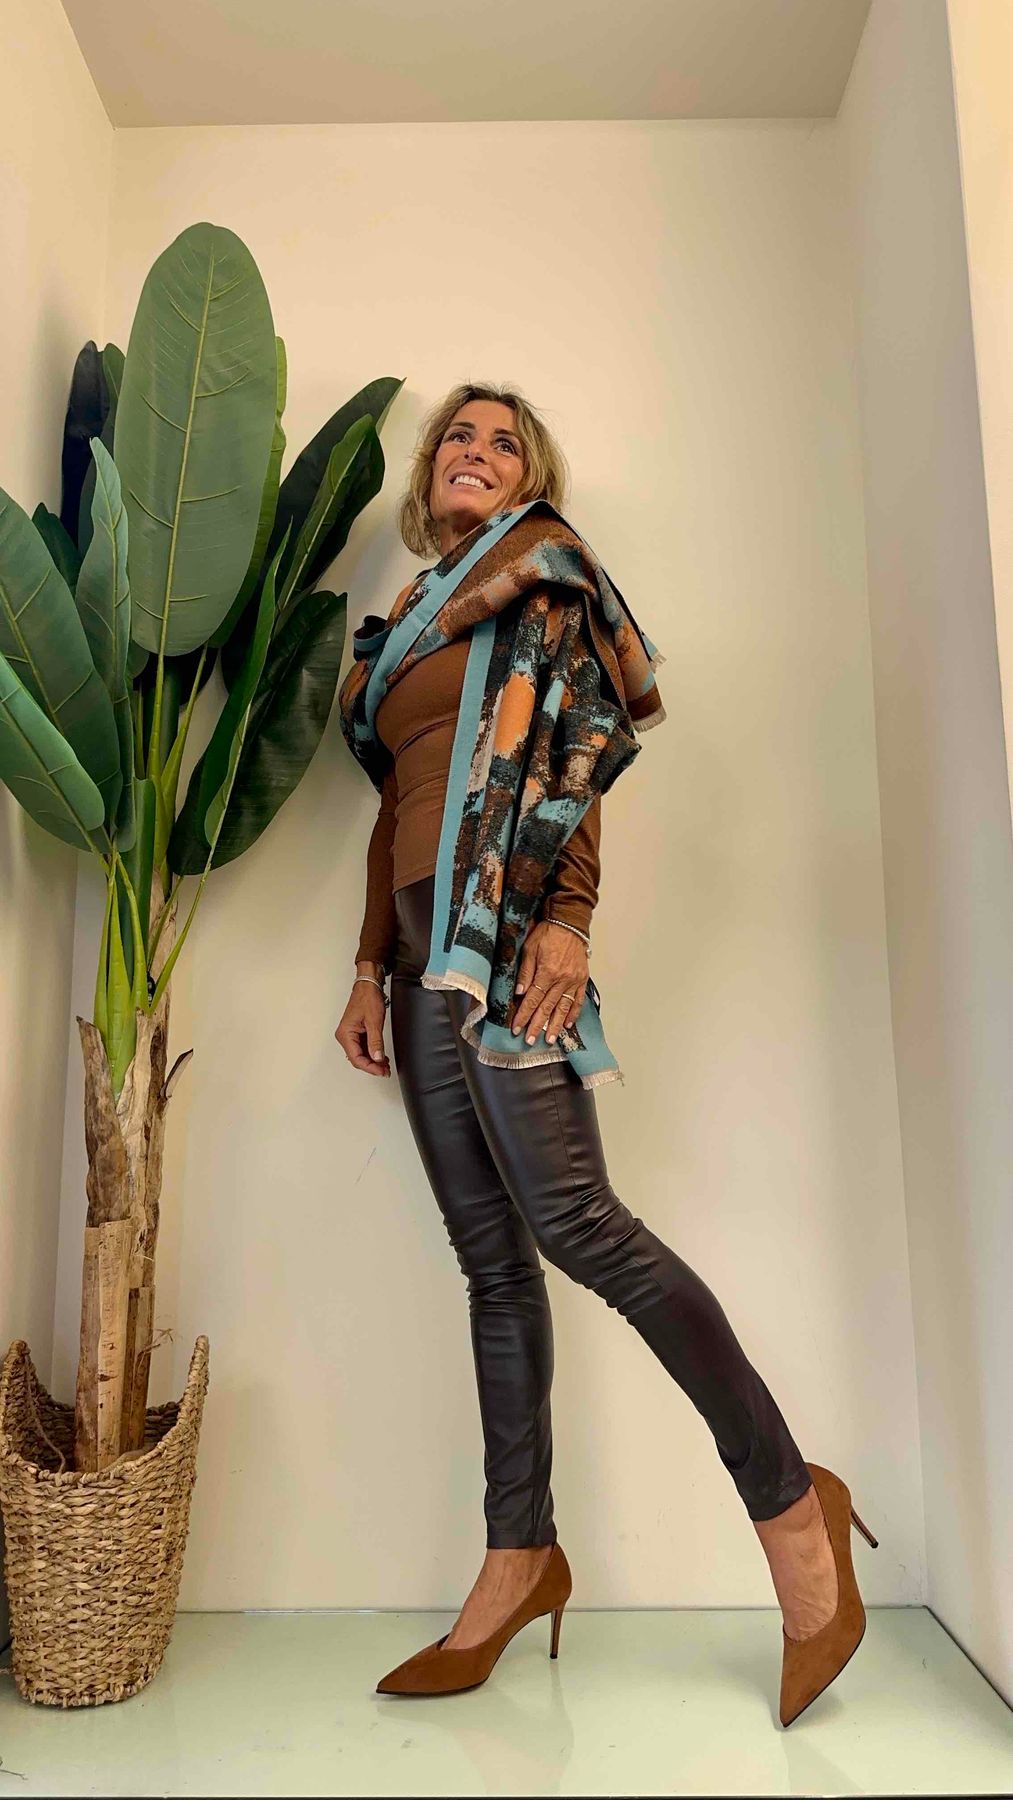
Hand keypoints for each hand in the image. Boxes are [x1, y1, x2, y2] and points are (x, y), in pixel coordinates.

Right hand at [335, 971, 390, 1076]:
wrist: (369, 985)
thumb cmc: (367, 998)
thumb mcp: (374, 1022)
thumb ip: (376, 1042)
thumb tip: (377, 1058)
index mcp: (345, 1034)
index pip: (356, 1058)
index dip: (370, 1067)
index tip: (381, 1071)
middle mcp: (345, 1035)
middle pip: (358, 1058)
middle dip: (372, 1066)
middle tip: (385, 1071)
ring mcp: (350, 1034)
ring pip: (361, 1054)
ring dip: (373, 1061)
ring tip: (385, 1066)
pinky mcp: (357, 1032)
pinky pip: (363, 1047)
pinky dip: (373, 1053)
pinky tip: (381, 1056)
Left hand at [511, 920, 588, 1045]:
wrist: (569, 923)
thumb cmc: (547, 933)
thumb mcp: (530, 949)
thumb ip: (525, 972)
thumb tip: (520, 994)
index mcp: (547, 972)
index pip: (532, 999)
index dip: (523, 1015)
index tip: (516, 1028)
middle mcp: (562, 980)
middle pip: (546, 1008)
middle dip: (537, 1026)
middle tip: (530, 1041)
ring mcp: (573, 981)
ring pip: (563, 1008)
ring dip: (555, 1025)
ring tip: (549, 1040)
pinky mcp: (582, 979)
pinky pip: (578, 1000)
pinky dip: (573, 1014)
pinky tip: (567, 1025)